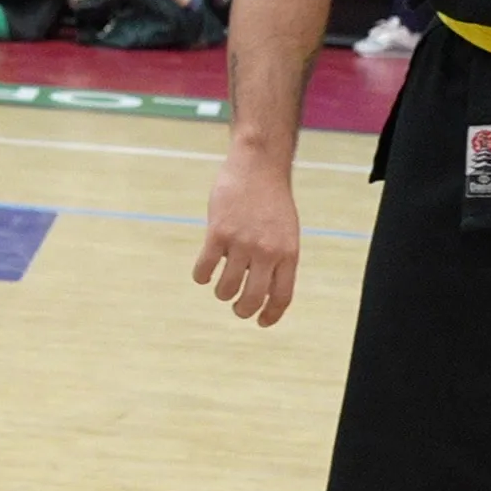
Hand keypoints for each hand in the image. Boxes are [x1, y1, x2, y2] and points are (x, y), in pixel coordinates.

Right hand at [193, 153, 302, 323]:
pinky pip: (205, 268)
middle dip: (242, 310)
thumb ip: (277, 259)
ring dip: (221, 292)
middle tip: (236, 308)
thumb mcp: (286, 232)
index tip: (261, 322)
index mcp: (288, 254)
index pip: (281, 297)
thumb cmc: (272, 201)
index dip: (270, 315)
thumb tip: (261, 290)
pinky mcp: (217, 233)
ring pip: (226, 287)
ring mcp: (242, 243)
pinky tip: (203, 273)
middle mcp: (267, 252)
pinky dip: (201, 276)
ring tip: (220, 287)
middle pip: (252, 298)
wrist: (258, 167)